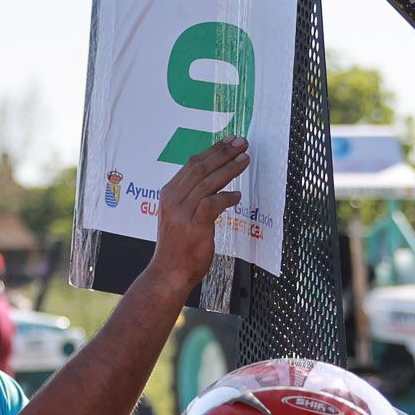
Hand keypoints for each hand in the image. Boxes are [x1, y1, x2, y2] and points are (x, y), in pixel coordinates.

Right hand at [149, 138, 250, 287]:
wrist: (168, 273)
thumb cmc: (177, 246)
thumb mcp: (178, 215)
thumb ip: (191, 197)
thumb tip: (213, 180)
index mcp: (169, 193)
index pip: (192, 164)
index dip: (212, 150)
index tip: (229, 142)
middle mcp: (173, 199)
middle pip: (200, 168)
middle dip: (223, 153)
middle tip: (242, 143)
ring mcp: (182, 213)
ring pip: (208, 183)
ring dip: (229, 169)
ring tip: (245, 160)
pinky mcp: (194, 227)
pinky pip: (212, 204)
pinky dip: (226, 197)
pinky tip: (237, 195)